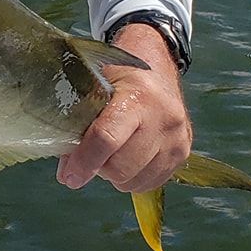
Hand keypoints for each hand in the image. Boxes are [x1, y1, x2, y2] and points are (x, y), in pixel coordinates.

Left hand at [56, 23, 191, 194]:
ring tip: (111, 152)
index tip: (70, 176)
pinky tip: (128, 157)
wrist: (157, 68)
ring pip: (133, 180)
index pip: (107, 138)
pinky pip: (149, 183)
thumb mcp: (94, 85)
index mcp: (138, 94)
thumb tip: (68, 170)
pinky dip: (132, 177)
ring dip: (115, 174)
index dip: (84, 161)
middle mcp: (163, 117)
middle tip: (90, 154)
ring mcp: (177, 137)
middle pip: (120, 167)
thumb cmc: (119, 77)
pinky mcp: (183, 152)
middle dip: (98, 167)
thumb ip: (77, 121)